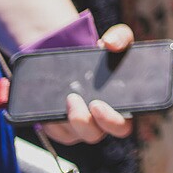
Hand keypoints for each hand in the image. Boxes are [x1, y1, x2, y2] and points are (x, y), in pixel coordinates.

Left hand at [38, 25, 134, 144]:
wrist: (75, 56)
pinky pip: (54, 131)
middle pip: (94, 135)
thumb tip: (109, 43)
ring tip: (68, 96)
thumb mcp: (116, 40)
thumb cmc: (102, 54)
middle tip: (77, 99)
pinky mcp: (60, 127)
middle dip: (85, 122)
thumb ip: (121, 37)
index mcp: (121, 108)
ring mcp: (78, 127)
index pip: (122, 127)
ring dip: (69, 119)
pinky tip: (52, 102)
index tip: (98, 104)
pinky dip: (50, 119)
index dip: (112, 122)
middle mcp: (99, 122)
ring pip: (73, 135)